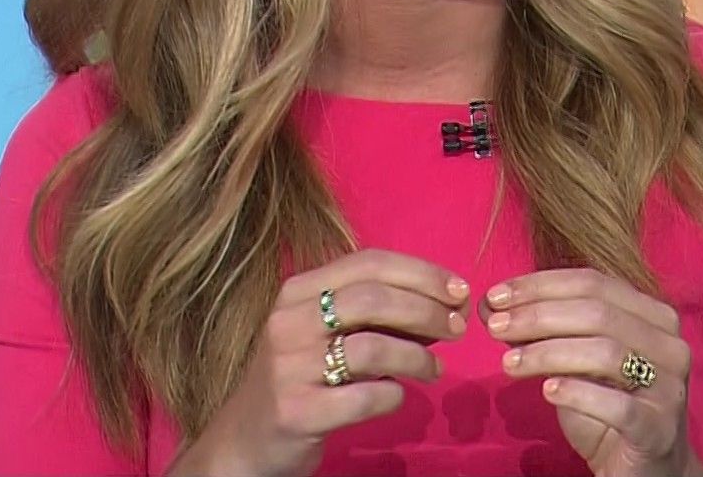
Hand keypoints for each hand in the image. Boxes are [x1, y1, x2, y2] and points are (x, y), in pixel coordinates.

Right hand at [170, 249, 470, 476]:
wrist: (244, 440)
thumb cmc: (297, 378)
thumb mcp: (322, 333)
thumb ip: (372, 315)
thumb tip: (442, 305)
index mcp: (297, 291)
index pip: (368, 262)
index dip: (421, 273)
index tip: (458, 290)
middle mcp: (289, 322)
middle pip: (374, 298)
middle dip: (427, 311)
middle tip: (458, 329)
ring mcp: (289, 368)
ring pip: (373, 348)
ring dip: (417, 357)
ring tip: (435, 369)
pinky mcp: (297, 412)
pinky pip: (364, 398)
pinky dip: (393, 396)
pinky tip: (398, 397)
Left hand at [481, 268, 702, 476]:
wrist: (643, 469)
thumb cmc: (606, 408)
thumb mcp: (572, 363)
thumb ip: (539, 331)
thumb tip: (490, 305)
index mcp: (653, 316)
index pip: (593, 282)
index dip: (541, 285)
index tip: (496, 296)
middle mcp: (669, 345)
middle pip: (598, 313)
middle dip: (538, 316)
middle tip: (494, 327)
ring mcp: (669, 387)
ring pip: (606, 353)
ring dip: (548, 353)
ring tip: (508, 364)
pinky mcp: (659, 428)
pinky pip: (617, 405)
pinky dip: (578, 394)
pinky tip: (547, 392)